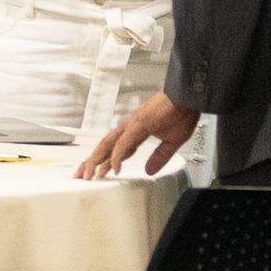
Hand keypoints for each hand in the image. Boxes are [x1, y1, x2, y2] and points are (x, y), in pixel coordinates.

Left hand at [76, 92, 200, 179]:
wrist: (188, 96)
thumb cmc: (182, 112)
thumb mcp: (172, 142)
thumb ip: (159, 157)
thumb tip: (150, 170)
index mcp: (136, 129)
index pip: (116, 148)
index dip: (106, 161)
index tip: (98, 172)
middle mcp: (131, 126)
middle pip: (106, 146)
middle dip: (92, 161)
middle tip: (81, 174)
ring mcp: (133, 124)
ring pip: (108, 144)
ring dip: (97, 159)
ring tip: (88, 173)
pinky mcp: (139, 124)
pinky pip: (125, 143)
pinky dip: (117, 156)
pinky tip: (113, 167)